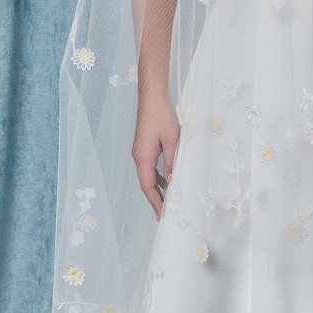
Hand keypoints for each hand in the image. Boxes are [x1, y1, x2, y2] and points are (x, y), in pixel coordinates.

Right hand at [132, 92, 180, 221]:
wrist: (151, 99)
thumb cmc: (161, 116)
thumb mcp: (172, 139)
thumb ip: (172, 161)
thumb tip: (173, 181)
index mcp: (143, 157)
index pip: (147, 186)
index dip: (155, 201)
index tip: (163, 214)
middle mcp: (139, 157)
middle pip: (146, 184)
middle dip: (155, 200)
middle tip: (165, 214)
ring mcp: (141, 153)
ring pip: (148, 177)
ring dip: (157, 190)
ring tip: (168, 202)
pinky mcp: (144, 149)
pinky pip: (150, 168)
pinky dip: (158, 178)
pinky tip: (168, 182)